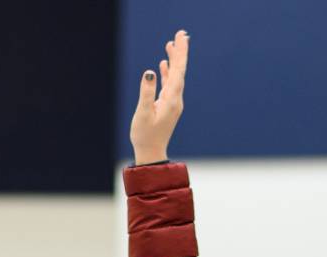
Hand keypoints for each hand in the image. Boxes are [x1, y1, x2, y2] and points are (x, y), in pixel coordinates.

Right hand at [130, 30, 189, 164]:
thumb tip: (150, 72)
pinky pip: (170, 85)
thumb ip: (146, 92)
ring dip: (174, 60)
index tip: (182, 37)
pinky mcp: (167, 106)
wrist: (151, 153)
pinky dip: (168, 73)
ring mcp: (172, 103)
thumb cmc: (145, 135)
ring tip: (171, 44)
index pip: (178, 71)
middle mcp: (176, 100)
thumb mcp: (144, 113)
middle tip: (181, 33)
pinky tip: (164, 64)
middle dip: (180, 52)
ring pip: (175, 77)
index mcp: (172, 100)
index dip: (180, 53)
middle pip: (180, 71)